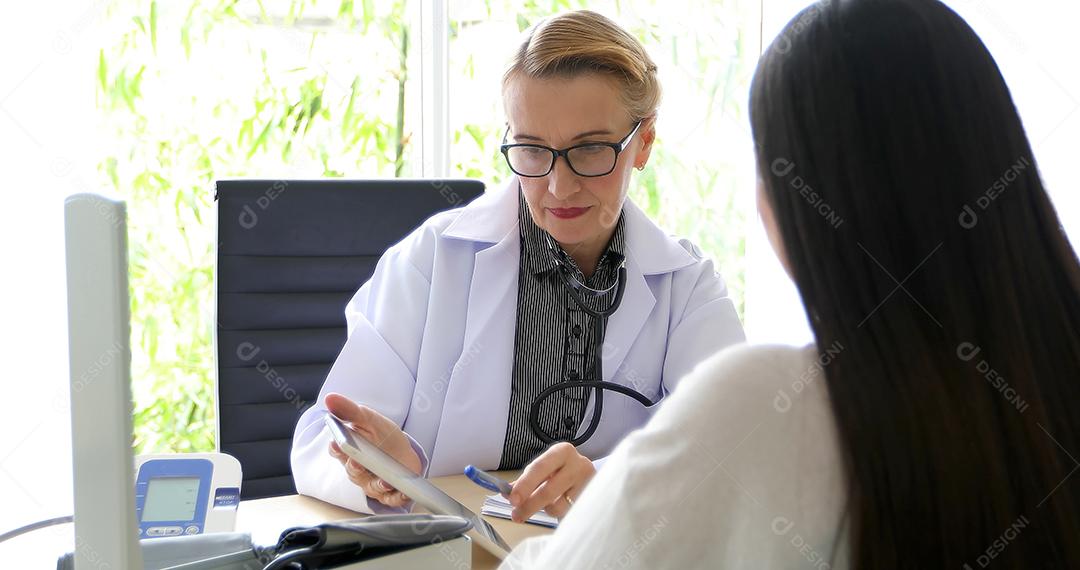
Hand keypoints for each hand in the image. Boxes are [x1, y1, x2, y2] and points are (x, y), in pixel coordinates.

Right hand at [324, 392, 421, 507]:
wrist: (403, 452)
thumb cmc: (382, 436)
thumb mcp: (368, 419)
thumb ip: (349, 410)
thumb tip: (329, 398)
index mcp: (349, 450)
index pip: (337, 451)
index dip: (336, 448)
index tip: (337, 443)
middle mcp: (357, 470)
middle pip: (353, 471)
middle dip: (355, 467)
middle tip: (357, 461)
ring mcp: (372, 483)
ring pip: (371, 487)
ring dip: (377, 484)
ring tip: (385, 480)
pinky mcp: (389, 493)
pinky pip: (391, 498)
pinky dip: (397, 497)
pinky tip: (403, 492)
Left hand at [508, 442, 595, 521]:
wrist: (589, 473)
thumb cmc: (562, 469)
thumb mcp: (545, 468)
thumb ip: (526, 479)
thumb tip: (506, 492)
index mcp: (562, 451)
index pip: (540, 468)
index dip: (525, 485)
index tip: (512, 499)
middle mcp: (578, 464)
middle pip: (549, 490)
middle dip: (529, 505)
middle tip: (516, 515)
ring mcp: (588, 484)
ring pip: (558, 506)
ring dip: (544, 510)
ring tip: (543, 506)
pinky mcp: (592, 500)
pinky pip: (568, 514)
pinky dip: (557, 514)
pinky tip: (557, 507)